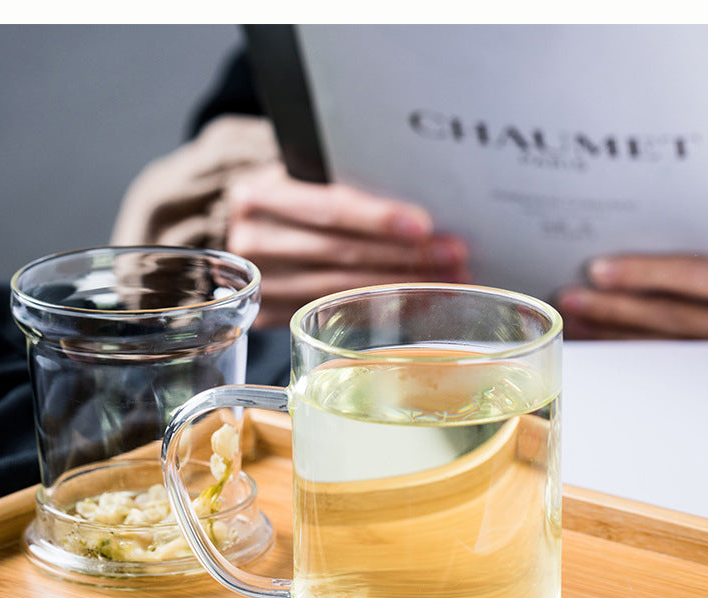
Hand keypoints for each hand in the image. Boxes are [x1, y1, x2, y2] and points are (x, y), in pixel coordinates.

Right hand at [225, 163, 469, 327]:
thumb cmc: (294, 191)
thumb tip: (425, 207)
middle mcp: (254, 242)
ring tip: (447, 278)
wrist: (254, 224)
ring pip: (343, 288)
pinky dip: (381, 308)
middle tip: (453, 255)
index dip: (378, 219)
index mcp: (258, 195)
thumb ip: (348, 183)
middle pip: (341, 253)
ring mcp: (262, 284)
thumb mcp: (307, 173)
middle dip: (404, 255)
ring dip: (401, 285)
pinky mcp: (271, 315)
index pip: (328, 209)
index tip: (423, 226)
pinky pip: (336, 314)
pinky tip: (416, 302)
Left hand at [556, 247, 707, 338]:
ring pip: (668, 348)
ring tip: (576, 320)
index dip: (646, 273)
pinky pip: (668, 366)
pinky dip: (630, 352)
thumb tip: (631, 246)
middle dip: (615, 308)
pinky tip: (600, 342)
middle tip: (570, 297)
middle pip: (674, 318)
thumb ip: (707, 255)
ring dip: (614, 334)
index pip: (700, 274)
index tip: (597, 269)